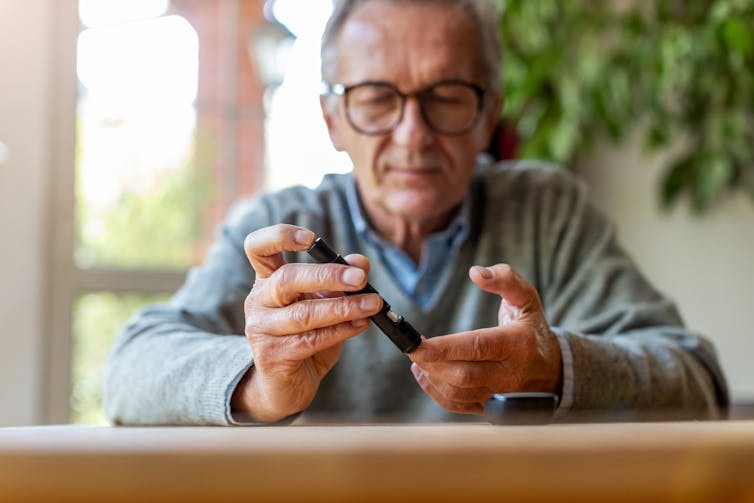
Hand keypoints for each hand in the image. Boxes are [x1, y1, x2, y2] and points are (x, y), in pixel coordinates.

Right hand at [231, 224, 382, 421]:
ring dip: (344, 307)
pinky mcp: (272, 356)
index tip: (311, 238)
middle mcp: (258, 301)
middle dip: (327, 276)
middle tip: (360, 277)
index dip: (279, 236)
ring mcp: (261, 330)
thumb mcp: (323, 304)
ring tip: (373, 304)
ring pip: (303, 314)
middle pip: (286, 278)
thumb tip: (362, 262)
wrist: (286, 385)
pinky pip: (310, 340)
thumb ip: (340, 281)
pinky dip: (340, 331)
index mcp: (267, 280)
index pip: (258, 247)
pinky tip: (360, 325)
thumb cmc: (304, 337)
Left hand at [408, 264, 562, 414]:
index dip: (446, 347)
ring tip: (417, 358)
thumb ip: (504, 279)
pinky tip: (425, 374)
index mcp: (519, 343)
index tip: (419, 344)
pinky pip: (458, 405)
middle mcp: (511, 373)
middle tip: (413, 348)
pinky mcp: (491, 407)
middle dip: (432, 363)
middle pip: (464, 375)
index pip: (478, 347)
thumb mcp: (526, 297)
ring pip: (458, 393)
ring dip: (431, 377)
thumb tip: (476, 273)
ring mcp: (501, 394)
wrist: (553, 368)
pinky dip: (436, 393)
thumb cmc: (531, 327)